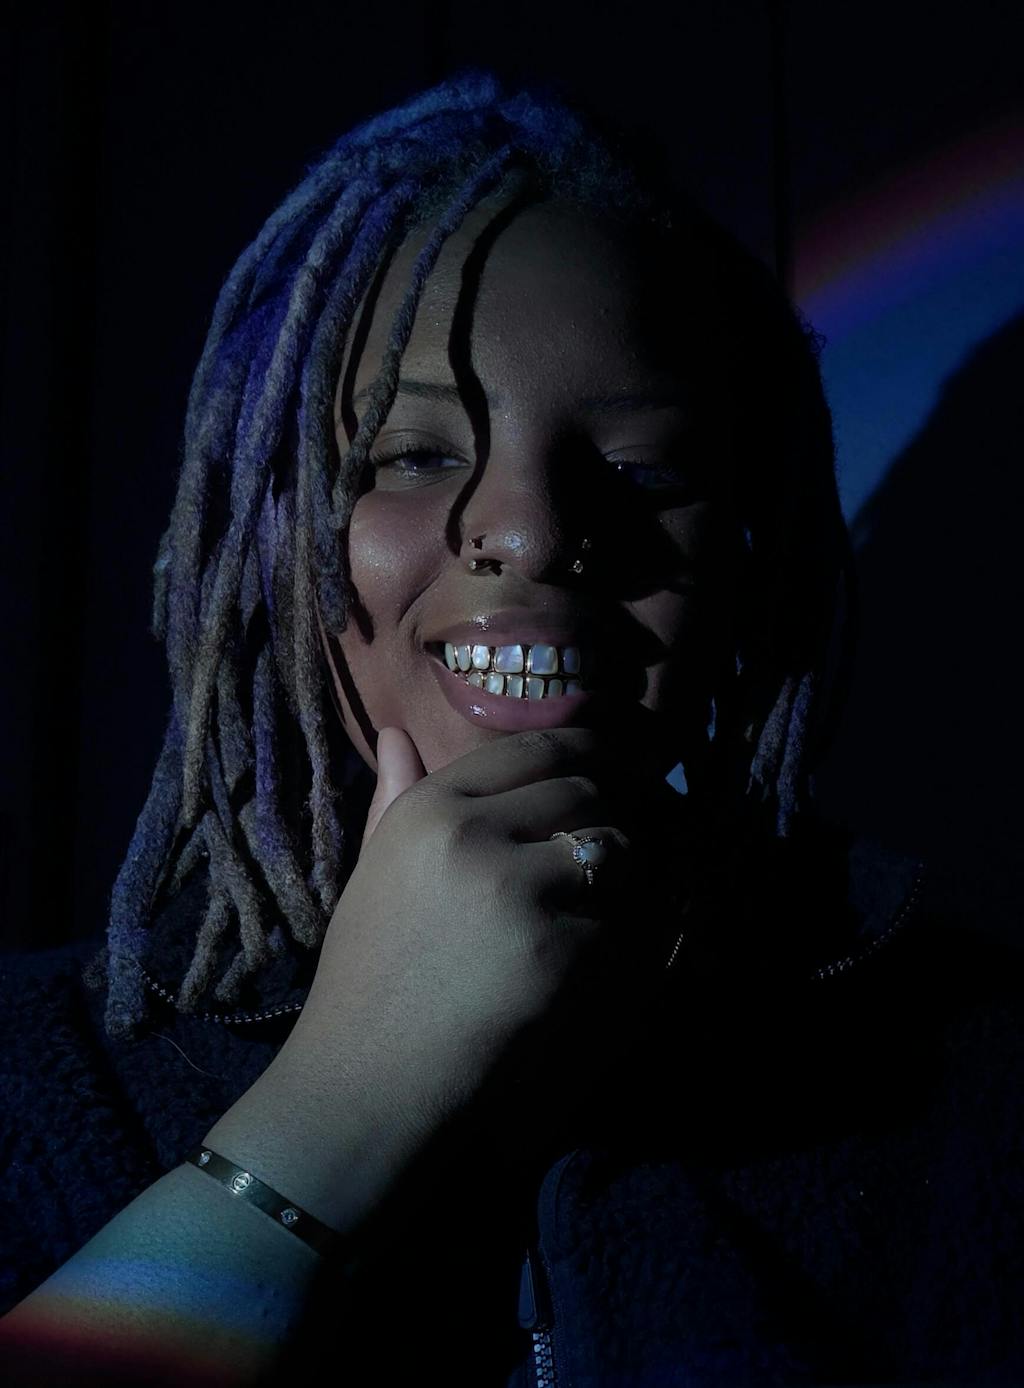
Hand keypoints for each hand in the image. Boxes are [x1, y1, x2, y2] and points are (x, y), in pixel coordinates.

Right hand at [211, 725, 682, 1231]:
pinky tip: (578, 965)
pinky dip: (611, 940)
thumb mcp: (372, 872)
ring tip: (595, 901)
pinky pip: (617, 922)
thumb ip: (394, 798)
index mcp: (429, 810)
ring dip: (618, 872)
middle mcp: (475, 835)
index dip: (580, 748)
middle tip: (601, 845)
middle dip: (603, 814)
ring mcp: (519, 892)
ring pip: (613, 848)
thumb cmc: (368, 974)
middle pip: (583, 791)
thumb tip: (396, 732)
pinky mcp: (558, 951)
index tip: (605, 758)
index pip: (531, 748)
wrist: (369, 1079)